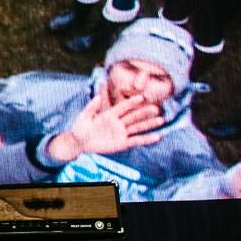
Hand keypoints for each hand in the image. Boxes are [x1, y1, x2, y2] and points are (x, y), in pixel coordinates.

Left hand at [46, 90, 163, 163]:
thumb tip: (97, 97)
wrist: (79, 142)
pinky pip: (136, 140)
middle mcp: (118, 122)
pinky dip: (147, 139)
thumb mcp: (84, 116)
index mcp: (109, 114)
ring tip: (161, 120)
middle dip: (144, 113)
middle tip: (157, 109)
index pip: (123, 107)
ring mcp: (121, 133)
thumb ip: (91, 107)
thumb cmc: (80, 127)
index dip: (132, 103)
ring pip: (137, 127)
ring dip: (149, 124)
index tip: (142, 98)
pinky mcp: (122, 143)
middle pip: (133, 116)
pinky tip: (157, 137)